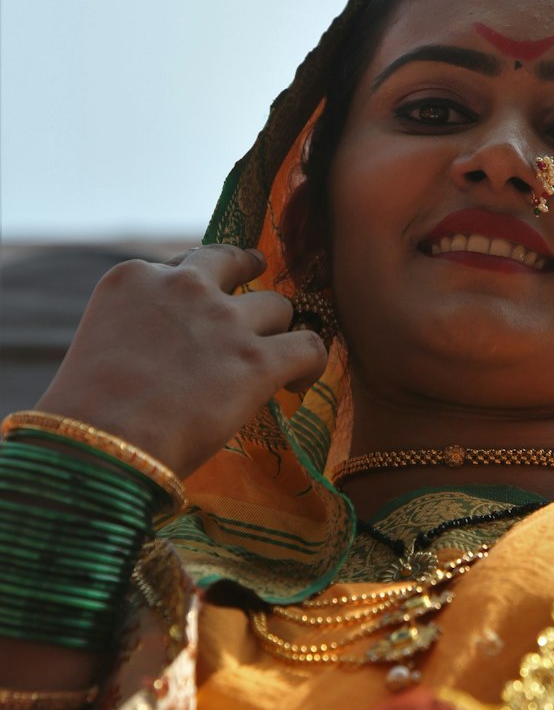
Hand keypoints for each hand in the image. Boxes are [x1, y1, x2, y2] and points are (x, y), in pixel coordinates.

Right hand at [35, 246, 327, 478]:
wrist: (102, 447)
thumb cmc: (87, 416)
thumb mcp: (102, 345)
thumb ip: (139, 329)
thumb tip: (167, 352)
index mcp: (134, 278)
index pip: (183, 265)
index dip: (200, 289)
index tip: (204, 309)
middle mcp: (182, 286)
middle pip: (234, 263)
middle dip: (249, 277)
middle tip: (260, 295)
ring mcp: (224, 320)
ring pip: (278, 307)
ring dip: (277, 332)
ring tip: (277, 363)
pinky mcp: (257, 359)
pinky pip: (309, 345)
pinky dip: (311, 362)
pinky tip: (299, 383)